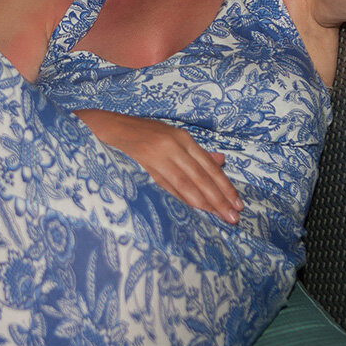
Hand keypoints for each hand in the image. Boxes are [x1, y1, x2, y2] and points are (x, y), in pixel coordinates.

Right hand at [74, 109, 242, 222]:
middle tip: (234, 217)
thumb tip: (221, 161)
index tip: (238, 203)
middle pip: (202, 176)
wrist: (108, 128)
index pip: (209, 166)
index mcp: (182, 138)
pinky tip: (195, 208)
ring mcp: (159, 154)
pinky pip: (168, 184)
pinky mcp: (145, 164)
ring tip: (219, 216)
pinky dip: (183, 197)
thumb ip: (195, 152)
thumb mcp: (171, 137)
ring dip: (205, 202)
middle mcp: (174, 145)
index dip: (225, 186)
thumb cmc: (141, 134)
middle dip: (219, 198)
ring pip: (187, 182)